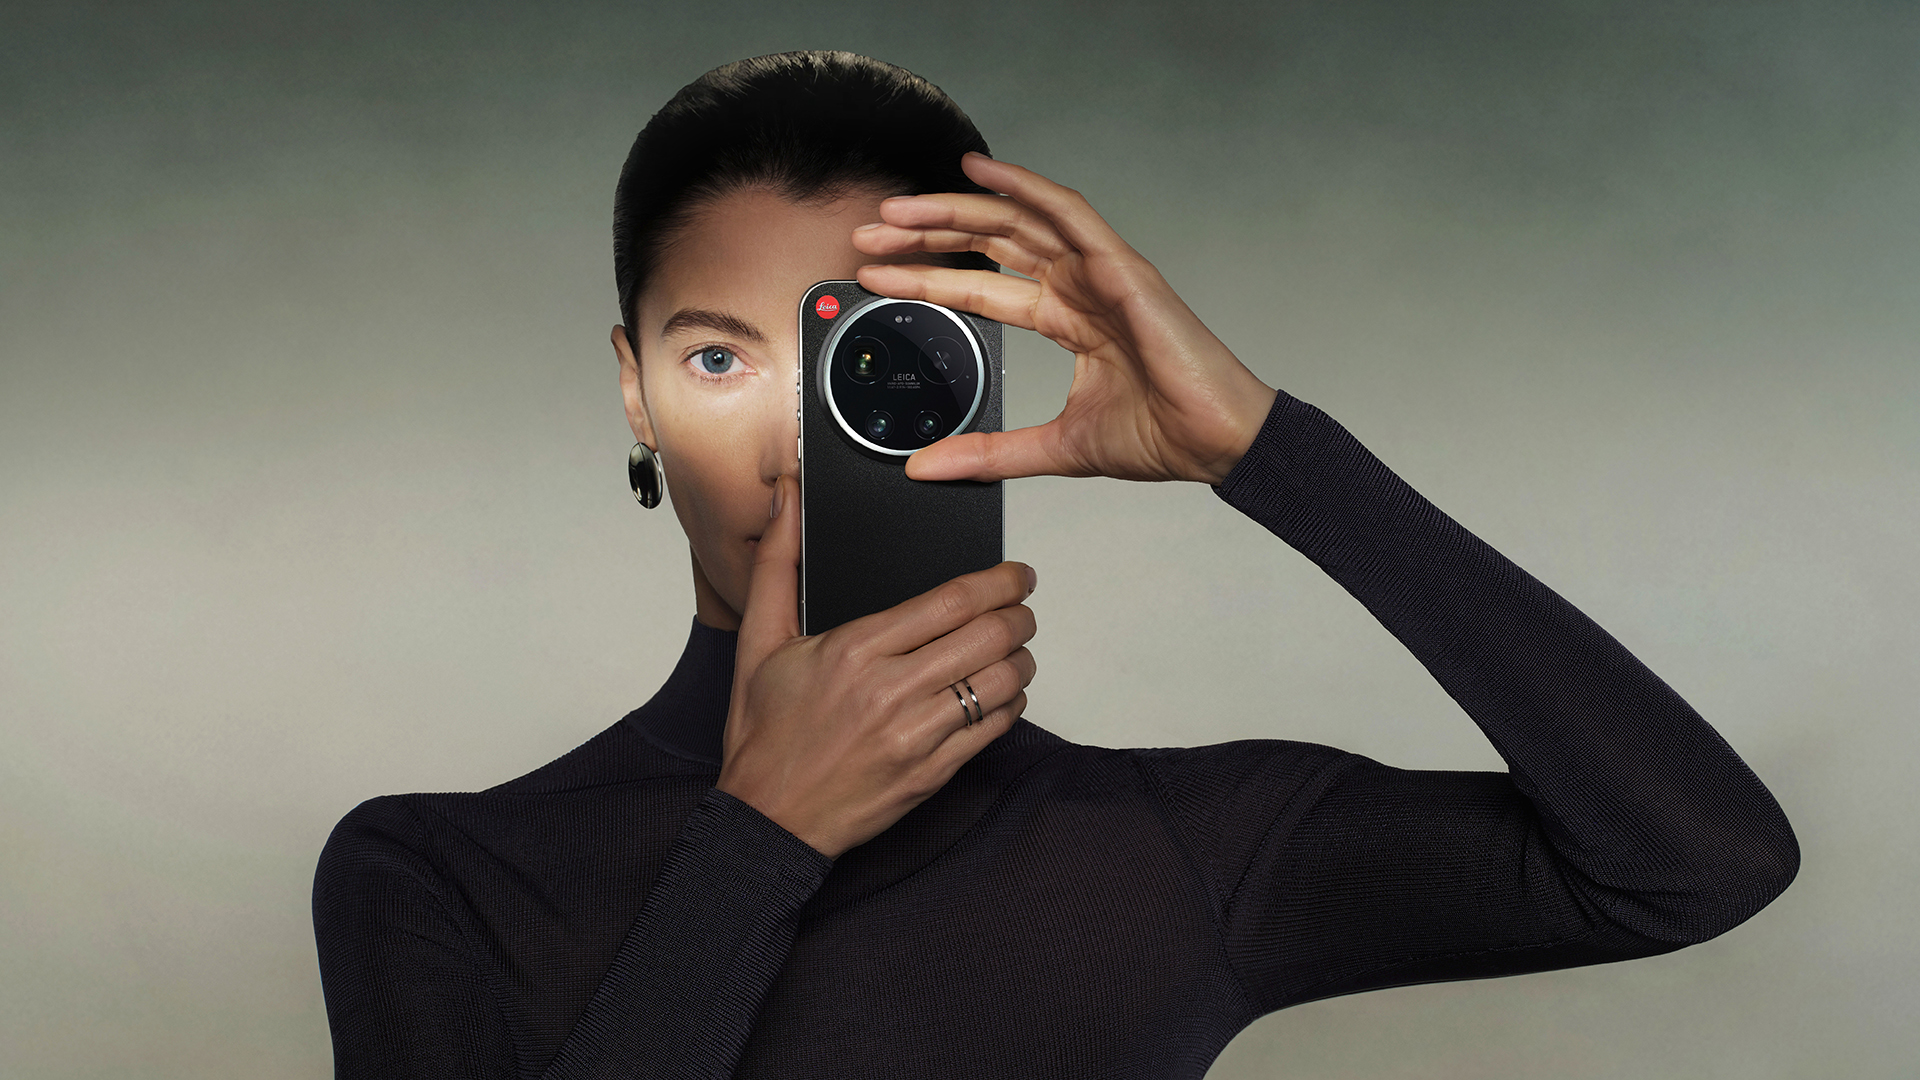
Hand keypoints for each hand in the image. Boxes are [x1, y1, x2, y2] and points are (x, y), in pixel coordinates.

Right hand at [716, 475, 1039, 860]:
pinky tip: (1000, 693)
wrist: (766, 818)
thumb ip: (777, 561)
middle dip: (1019, 613)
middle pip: (989, 635)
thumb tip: (786, 498)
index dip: (999, 581)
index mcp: (856, 650)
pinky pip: (995, 728)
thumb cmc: (765, 735)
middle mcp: (891, 690)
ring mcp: (916, 735)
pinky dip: (1010, 703)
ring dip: (1020, 658)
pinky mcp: (932, 773)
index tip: (1015, 573)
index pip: (952, 600)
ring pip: (1002, 680)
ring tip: (1014, 647)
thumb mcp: (759, 640)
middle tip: (1022, 606)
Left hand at [851, 152, 1278, 486]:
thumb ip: (988, 454)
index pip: (981, 289)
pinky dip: (1024, 187)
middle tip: (869, 234)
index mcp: (1067, 319)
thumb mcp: (1053, 449)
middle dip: (925, 237)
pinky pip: (1068, 213)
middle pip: (989, 244)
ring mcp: (1101, 271)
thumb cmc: (1161, 437)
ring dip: (954, 210)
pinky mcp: (1123, 267)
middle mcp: (1080, 286)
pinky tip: (980, 172)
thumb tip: (924, 468)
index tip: (874, 275)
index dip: (927, 278)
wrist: (1218, 443)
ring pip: (1016, 221)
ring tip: (899, 208)